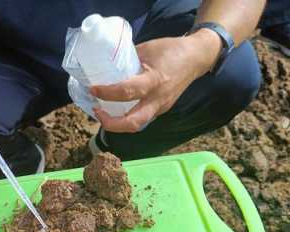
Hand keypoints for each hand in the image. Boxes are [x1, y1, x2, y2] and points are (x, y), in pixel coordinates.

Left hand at [90, 29, 221, 132]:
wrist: (196, 58)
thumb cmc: (171, 50)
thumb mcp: (146, 49)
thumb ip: (127, 60)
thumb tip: (106, 66)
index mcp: (155, 80)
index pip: (127, 92)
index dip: (107, 93)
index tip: (93, 89)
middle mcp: (158, 98)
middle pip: (133, 122)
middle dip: (111, 123)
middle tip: (97, 113)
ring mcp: (161, 107)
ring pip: (137, 124)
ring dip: (118, 124)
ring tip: (103, 114)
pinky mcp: (162, 109)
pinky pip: (142, 118)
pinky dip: (126, 118)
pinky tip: (117, 110)